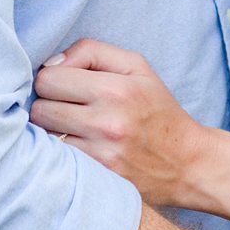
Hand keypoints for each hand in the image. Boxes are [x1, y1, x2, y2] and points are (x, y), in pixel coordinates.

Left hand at [32, 38, 211, 207]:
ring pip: (44, 137)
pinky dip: (61, 153)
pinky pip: (58, 160)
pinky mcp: (99, 178)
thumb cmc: (158, 109)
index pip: (49, 79)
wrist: (189, 163)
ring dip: (52, 131)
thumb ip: (91, 51)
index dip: (52, 79)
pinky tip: (77, 148)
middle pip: (40, 109)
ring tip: (72, 128)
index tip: (64, 85)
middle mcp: (107, 123)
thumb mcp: (136, 66)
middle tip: (67, 108)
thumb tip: (51, 63)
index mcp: (116, 89)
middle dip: (48, 105)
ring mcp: (102, 155)